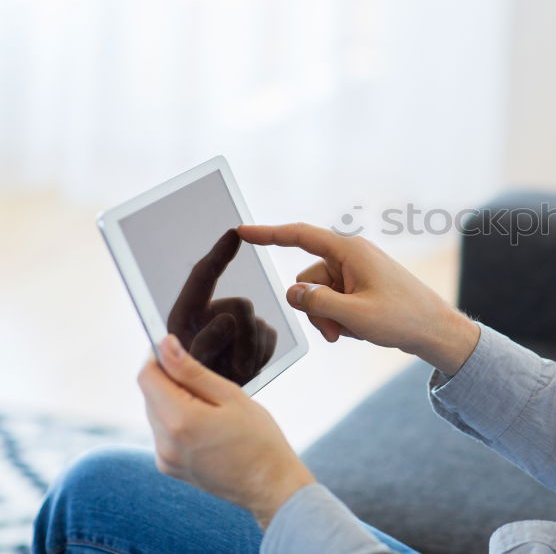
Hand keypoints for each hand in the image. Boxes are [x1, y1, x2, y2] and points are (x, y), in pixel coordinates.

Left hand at [138, 334, 315, 529]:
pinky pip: (163, 432)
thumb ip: (192, 371)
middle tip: (207, 381)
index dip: (158, 357)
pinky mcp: (168, 467)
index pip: (147, 377)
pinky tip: (206, 425)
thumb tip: (164, 346)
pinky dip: (177, 420)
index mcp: (181, 420)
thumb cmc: (260, 438)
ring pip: (155, 412)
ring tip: (211, 406)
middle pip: (150, 394)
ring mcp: (164, 458)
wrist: (269, 484)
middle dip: (170, 379)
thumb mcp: (231, 396)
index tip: (178, 350)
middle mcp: (165, 442)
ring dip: (174, 400)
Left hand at [168, 228, 276, 384]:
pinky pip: (270, 336)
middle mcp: (205, 316)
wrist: (220, 426)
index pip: (202, 278)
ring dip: (251, 352)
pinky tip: (245, 372)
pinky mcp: (251, 339)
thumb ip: (207, 344)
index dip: (218, 255)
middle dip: (243, 337)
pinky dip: (261, 355)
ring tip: (235, 376)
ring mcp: (230, 327)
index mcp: (183, 319)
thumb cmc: (199, 398)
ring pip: (259, 323)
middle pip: (240, 306)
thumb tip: (227, 318)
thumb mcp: (197, 372)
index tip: (234, 233)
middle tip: (237, 369)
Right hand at [237, 223, 479, 375]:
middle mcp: (351, 257)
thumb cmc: (402, 319)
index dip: (268, 234)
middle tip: (337, 332)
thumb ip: (317, 304)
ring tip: (353, 331)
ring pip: (318, 296)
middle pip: (307, 280)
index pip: (299, 236)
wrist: (435, 331)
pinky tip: (361, 329)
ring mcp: (356, 272)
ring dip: (328, 319)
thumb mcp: (354, 315)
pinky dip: (340, 319)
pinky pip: (333, 303)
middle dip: (315, 309)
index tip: (240, 231)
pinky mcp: (360, 287)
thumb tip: (292, 293)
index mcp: (349, 251)